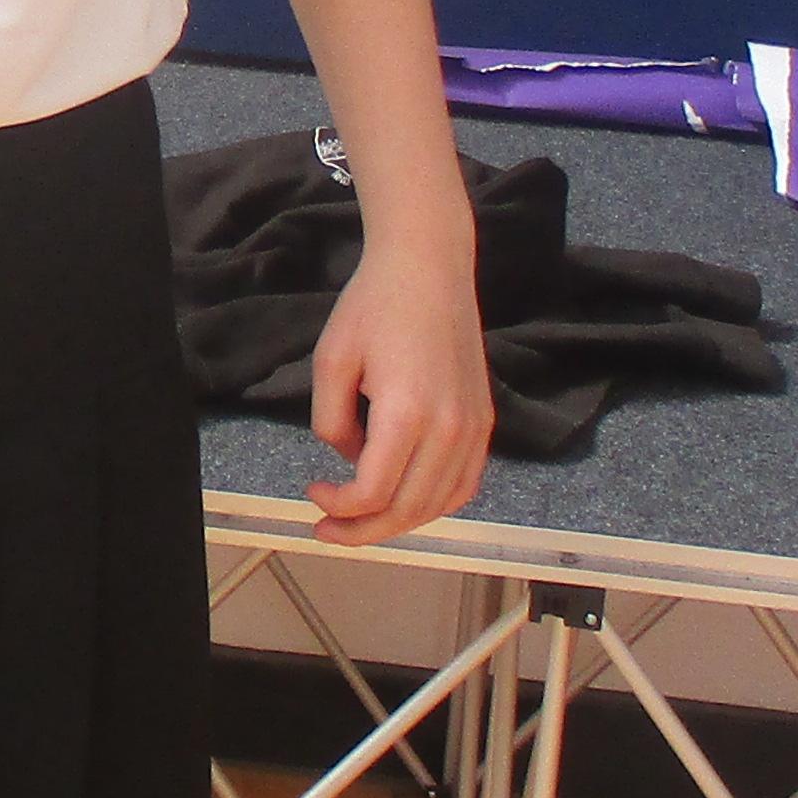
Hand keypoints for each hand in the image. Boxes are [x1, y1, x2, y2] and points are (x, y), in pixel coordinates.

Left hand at [303, 248, 489, 545]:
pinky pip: (464, 484)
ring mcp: (474, 427)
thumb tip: (351, 460)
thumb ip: (332, 423)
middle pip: (408, 510)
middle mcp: (449, 427)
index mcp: (407, 412)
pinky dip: (435, 504)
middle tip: (328, 528)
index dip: (338, 506)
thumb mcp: (331, 361)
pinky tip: (406, 499)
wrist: (429, 267)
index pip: (374, 491)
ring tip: (362, 520)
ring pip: (440, 505)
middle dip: (362, 530)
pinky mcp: (484, 421)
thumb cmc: (374, 305)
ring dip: (398, 523)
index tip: (313, 492)